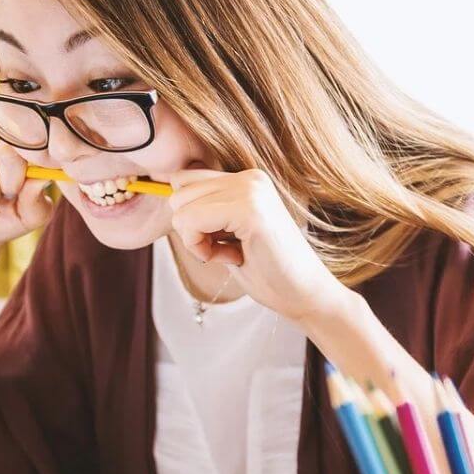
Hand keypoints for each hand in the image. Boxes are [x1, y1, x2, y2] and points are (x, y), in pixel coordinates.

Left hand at [167, 168, 350, 323]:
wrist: (305, 295)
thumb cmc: (267, 271)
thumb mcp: (229, 233)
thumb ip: (206, 210)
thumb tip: (168, 194)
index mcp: (247, 179)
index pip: (184, 181)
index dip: (190, 218)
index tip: (219, 241)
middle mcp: (249, 177)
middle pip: (178, 192)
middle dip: (191, 229)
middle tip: (225, 250)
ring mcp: (251, 190)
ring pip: (181, 208)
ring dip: (196, 240)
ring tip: (232, 253)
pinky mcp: (249, 210)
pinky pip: (192, 221)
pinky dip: (200, 248)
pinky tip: (232, 258)